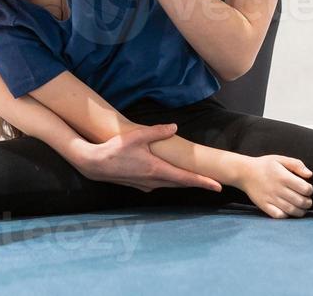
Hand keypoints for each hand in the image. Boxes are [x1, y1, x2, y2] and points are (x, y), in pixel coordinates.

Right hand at [67, 124, 222, 192]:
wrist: (94, 164)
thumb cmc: (114, 149)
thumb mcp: (136, 137)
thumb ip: (157, 132)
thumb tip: (174, 127)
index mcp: (156, 170)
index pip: (185, 179)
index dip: (203, 182)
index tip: (217, 186)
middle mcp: (153, 181)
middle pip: (181, 184)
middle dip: (197, 183)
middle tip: (213, 183)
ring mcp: (146, 185)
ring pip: (171, 185)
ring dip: (184, 182)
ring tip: (197, 179)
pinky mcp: (139, 185)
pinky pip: (161, 184)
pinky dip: (171, 181)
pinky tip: (172, 175)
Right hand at [234, 154, 312, 218]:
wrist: (245, 172)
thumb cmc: (265, 165)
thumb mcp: (280, 159)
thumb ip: (297, 164)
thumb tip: (310, 174)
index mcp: (283, 177)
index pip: (304, 188)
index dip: (309, 190)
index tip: (308, 189)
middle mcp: (278, 189)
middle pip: (300, 201)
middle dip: (308, 203)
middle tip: (308, 201)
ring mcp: (271, 198)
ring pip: (291, 210)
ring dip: (300, 211)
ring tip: (302, 208)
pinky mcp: (264, 205)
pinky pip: (279, 215)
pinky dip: (287, 216)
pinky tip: (289, 211)